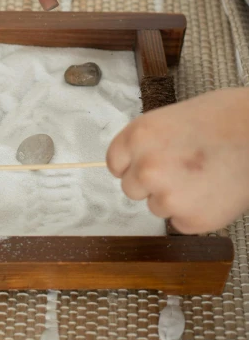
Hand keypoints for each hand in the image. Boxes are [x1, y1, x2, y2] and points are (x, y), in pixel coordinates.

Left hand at [107, 88, 248, 232]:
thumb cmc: (225, 117)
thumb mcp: (174, 117)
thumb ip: (151, 141)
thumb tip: (139, 159)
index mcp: (139, 136)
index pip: (115, 163)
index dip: (131, 164)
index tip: (145, 165)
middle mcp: (146, 168)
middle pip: (132, 188)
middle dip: (152, 183)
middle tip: (182, 171)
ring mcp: (167, 197)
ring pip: (157, 207)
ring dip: (175, 198)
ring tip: (206, 177)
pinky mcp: (191, 221)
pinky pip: (181, 222)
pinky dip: (196, 213)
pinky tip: (216, 192)